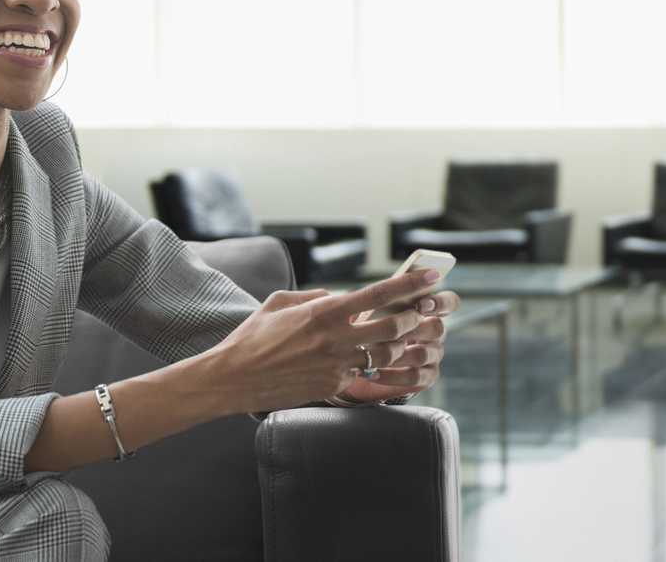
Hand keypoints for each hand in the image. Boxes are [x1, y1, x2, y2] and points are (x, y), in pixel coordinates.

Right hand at [210, 270, 443, 413]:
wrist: (234, 378)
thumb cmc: (252, 337)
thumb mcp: (279, 303)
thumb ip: (313, 296)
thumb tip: (336, 296)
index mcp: (324, 312)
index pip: (378, 295)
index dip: (410, 285)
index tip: (431, 278)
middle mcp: (336, 338)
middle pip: (393, 327)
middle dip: (411, 318)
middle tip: (416, 313)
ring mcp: (337, 365)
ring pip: (386, 354)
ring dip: (398, 345)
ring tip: (398, 337)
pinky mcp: (333, 386)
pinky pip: (364, 375)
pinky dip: (372, 366)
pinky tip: (368, 361)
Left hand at [334, 289, 459, 403]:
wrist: (356, 357)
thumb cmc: (367, 323)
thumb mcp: (373, 307)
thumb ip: (386, 297)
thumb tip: (389, 288)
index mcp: (429, 309)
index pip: (449, 302)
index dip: (441, 302)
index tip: (422, 304)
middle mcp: (434, 332)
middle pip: (438, 328)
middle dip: (416, 328)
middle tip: (396, 331)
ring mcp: (432, 355)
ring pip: (423, 354)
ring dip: (398, 353)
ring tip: (372, 353)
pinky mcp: (425, 377)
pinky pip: (414, 377)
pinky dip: (392, 375)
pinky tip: (372, 372)